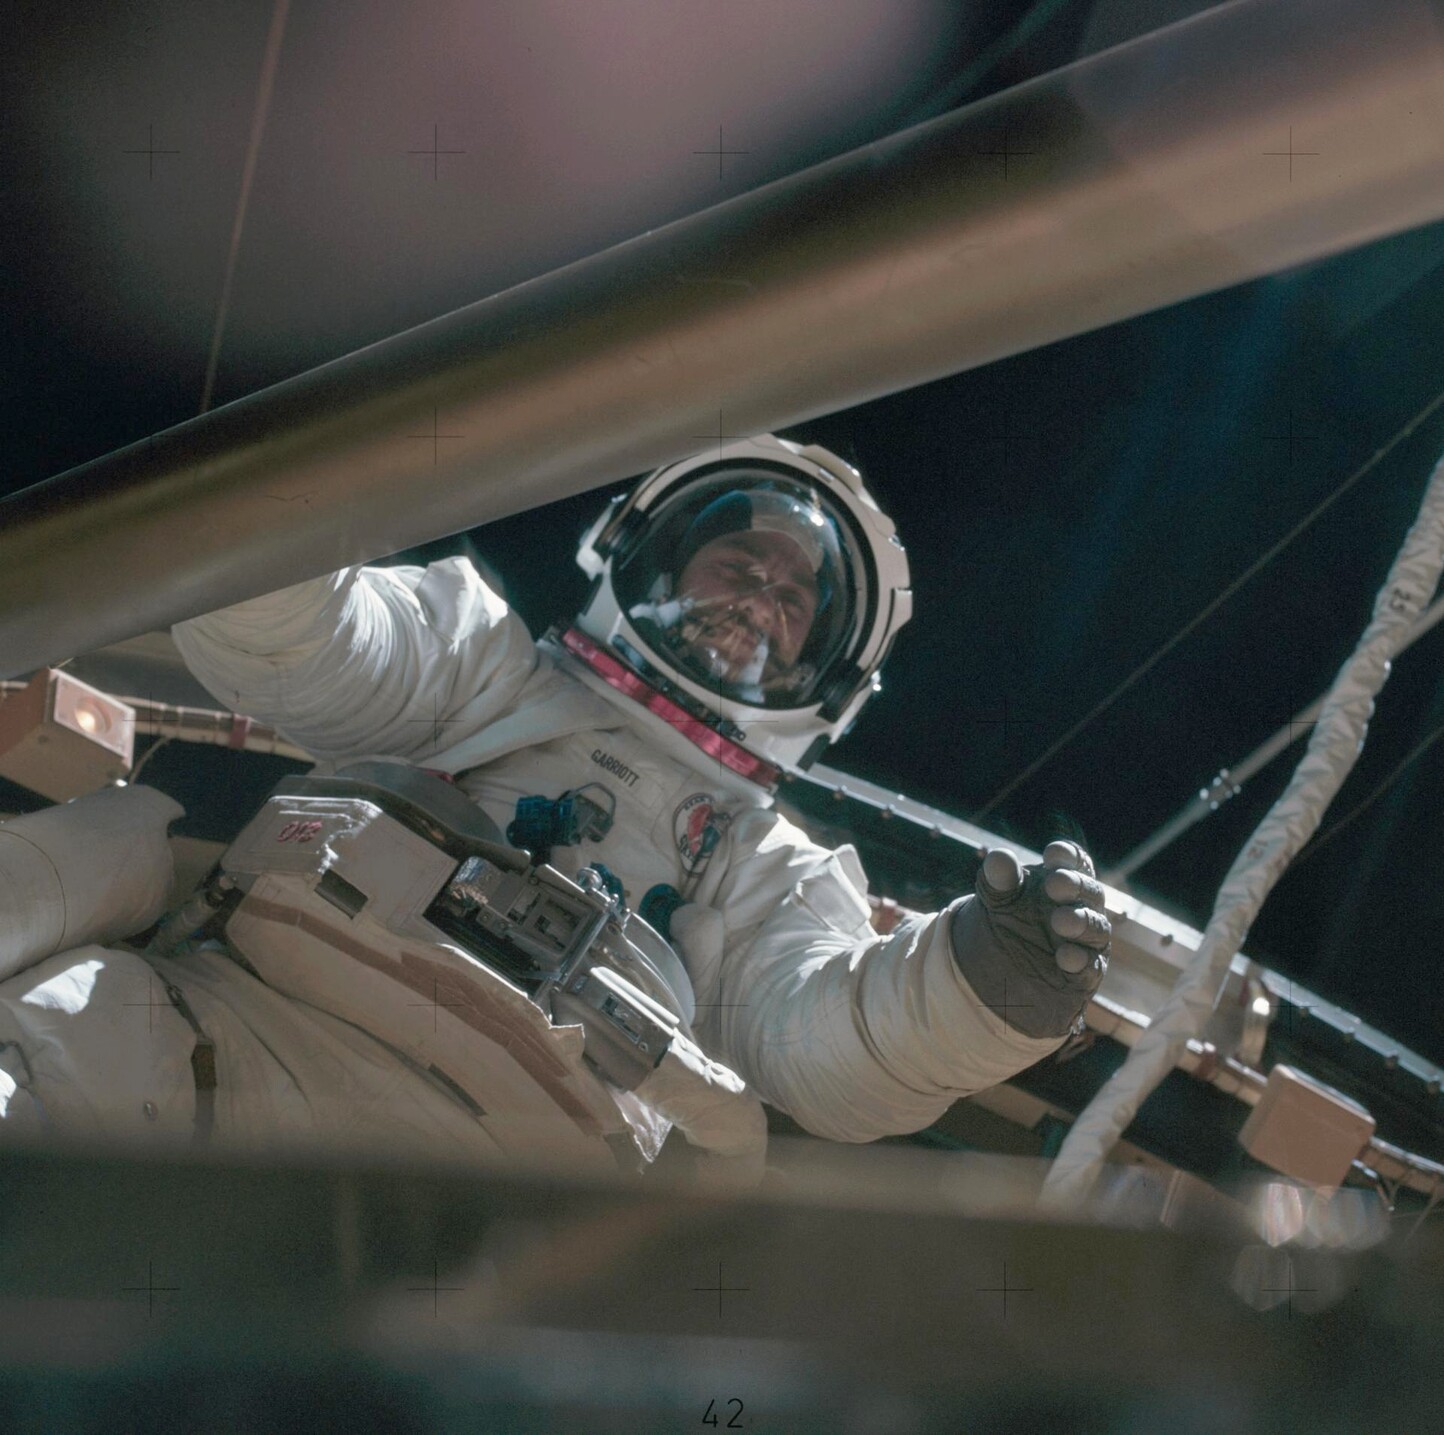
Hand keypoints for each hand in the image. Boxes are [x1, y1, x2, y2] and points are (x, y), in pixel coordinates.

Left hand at [948, 839, 1111, 1039]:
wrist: (999, 967)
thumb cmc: (1008, 918)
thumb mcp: (997, 896)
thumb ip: (999, 877)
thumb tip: (998, 856)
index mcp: (1064, 879)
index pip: (1075, 862)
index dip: (1068, 856)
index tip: (1052, 854)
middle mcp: (1082, 907)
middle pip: (1090, 892)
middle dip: (1076, 886)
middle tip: (1055, 883)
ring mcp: (1086, 942)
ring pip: (1096, 929)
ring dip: (1081, 922)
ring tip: (1060, 920)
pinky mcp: (1083, 975)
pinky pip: (1090, 968)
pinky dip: (1080, 962)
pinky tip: (1064, 957)